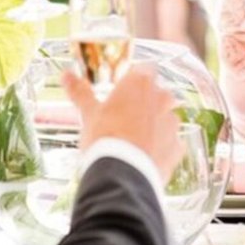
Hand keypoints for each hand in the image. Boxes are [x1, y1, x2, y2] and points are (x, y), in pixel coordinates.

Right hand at [64, 65, 183, 182]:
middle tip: (125, 117)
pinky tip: (146, 156)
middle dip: (146, 102)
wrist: (121, 174)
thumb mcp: (88, 113)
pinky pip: (172, 143)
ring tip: (134, 140)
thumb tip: (66, 75)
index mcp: (140, 83)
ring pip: (166, 118)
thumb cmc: (103, 138)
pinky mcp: (177, 147)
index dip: (133, 81)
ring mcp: (172, 123)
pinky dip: (162, 147)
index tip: (122, 92)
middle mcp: (161, 98)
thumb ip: (80, 92)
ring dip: (155, 125)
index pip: (143, 70)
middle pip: (158, 93)